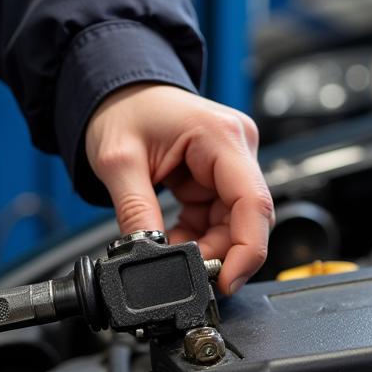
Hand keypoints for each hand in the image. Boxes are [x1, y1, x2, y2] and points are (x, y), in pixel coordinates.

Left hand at [85, 84, 273, 293]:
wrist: (117, 91)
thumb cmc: (122, 108)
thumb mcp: (119, 163)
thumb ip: (135, 213)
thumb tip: (150, 257)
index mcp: (221, 136)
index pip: (254, 203)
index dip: (247, 251)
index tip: (227, 281)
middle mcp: (236, 148)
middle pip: (246, 220)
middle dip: (218, 252)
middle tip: (185, 271)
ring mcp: (230, 163)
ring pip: (232, 225)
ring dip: (204, 246)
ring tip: (167, 246)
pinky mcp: (218, 177)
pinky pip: (217, 219)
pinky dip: (196, 236)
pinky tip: (173, 236)